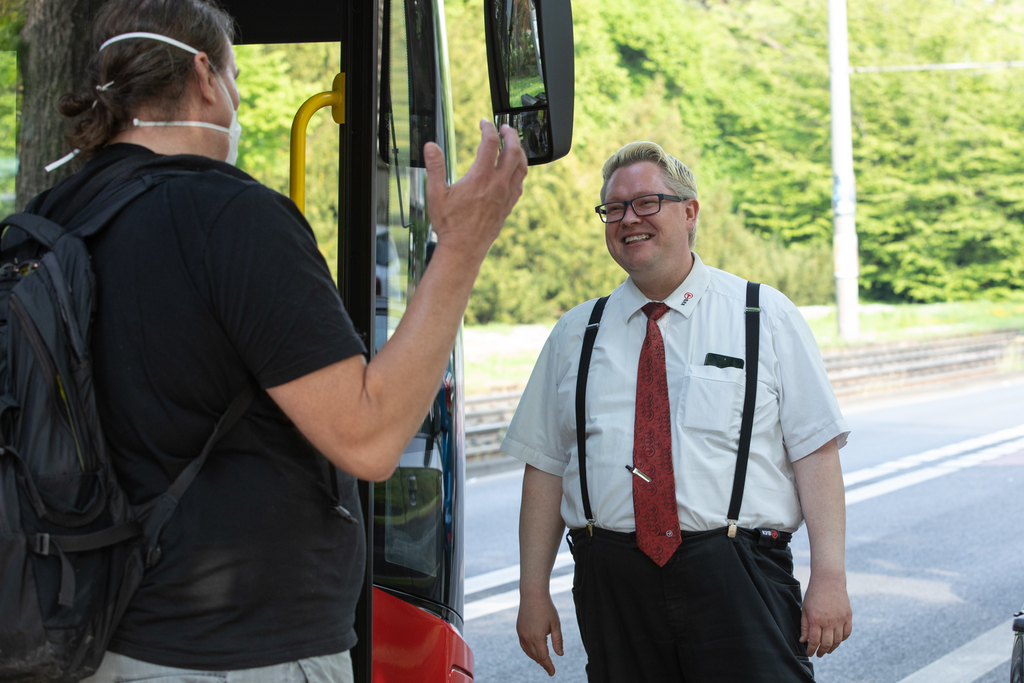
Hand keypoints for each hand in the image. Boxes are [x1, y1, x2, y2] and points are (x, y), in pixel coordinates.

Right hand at [424, 120, 526, 262]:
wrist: (463, 249)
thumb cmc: (449, 224)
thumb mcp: (435, 194)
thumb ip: (434, 167)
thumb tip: (430, 147)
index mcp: (480, 178)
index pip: (490, 143)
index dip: (488, 128)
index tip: (483, 123)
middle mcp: (497, 185)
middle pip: (513, 150)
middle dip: (510, 134)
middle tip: (504, 127)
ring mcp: (506, 196)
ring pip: (521, 166)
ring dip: (519, 151)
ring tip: (513, 144)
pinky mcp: (509, 206)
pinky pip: (520, 183)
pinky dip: (519, 170)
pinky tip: (513, 169)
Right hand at [517, 590, 563, 675]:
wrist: (532, 594)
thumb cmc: (546, 608)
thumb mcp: (556, 624)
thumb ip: (558, 641)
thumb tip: (560, 655)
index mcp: (537, 637)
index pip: (543, 657)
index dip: (548, 666)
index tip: (552, 673)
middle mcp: (527, 637)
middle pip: (535, 656)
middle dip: (543, 663)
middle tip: (549, 668)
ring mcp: (521, 634)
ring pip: (528, 652)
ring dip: (535, 658)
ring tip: (543, 661)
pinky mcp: (519, 629)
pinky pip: (523, 645)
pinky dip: (529, 651)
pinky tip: (534, 651)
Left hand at [800, 571, 851, 656]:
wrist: (829, 580)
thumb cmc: (814, 594)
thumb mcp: (805, 609)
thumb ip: (805, 626)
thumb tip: (803, 641)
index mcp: (816, 619)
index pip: (814, 641)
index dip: (811, 649)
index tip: (810, 653)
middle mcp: (829, 621)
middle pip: (827, 643)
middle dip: (822, 651)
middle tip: (819, 654)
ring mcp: (840, 619)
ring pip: (838, 640)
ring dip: (832, 648)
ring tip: (827, 650)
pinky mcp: (848, 616)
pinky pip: (847, 633)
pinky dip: (842, 639)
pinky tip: (837, 641)